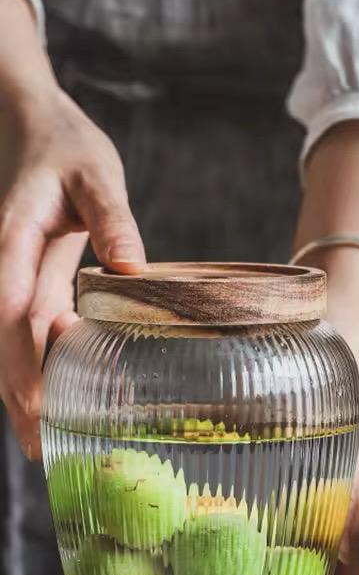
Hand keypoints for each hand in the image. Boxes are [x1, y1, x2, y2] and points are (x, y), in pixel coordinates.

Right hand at [0, 88, 144, 457]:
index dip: (22, 366)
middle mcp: (6, 265)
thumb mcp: (95, 174)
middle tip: (40, 450)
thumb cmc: (67, 146)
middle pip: (6, 341)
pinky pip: (32, 324)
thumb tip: (129, 267)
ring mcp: (15, 273)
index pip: (12, 314)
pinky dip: (45, 359)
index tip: (35, 410)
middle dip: (19, 396)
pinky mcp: (31, 275)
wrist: (36, 124)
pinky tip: (67, 384)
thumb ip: (111, 218)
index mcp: (14, 242)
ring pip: (14, 340)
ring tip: (46, 437)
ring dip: (27, 386)